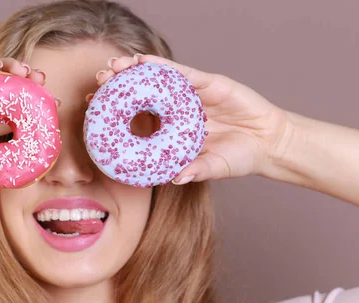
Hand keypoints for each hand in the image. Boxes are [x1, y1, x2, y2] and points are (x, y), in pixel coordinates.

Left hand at [94, 55, 293, 183]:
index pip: (138, 119)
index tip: (93, 109)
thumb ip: (196, 171)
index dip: (116, 113)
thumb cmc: (239, 158)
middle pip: (142, 95)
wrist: (270, 144)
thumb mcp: (213, 167)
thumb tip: (175, 178)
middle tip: (98, 81)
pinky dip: (163, 67)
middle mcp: (178, 110)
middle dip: (119, 86)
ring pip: (158, 80)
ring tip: (115, 65)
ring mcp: (192, 95)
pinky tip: (144, 61)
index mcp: (172, 130)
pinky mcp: (209, 83)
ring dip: (135, 71)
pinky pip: (183, 73)